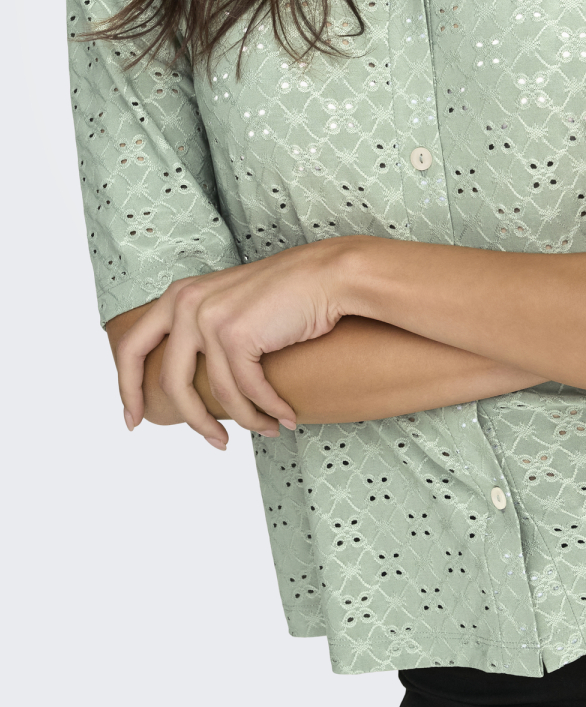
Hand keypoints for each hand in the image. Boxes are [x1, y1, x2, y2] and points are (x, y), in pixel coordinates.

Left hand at [115, 237, 354, 447]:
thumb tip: (185, 383)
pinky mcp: (236, 336)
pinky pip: (248, 391)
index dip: (125, 388)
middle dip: (192, 420)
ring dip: (245, 420)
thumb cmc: (285, 293)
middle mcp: (186, 303)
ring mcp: (209, 318)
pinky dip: (268, 410)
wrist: (327, 275)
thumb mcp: (228, 304)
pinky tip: (284, 418)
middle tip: (215, 444)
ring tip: (266, 429)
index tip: (133, 419)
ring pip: (217, 394)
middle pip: (170, 382)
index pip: (131, 347)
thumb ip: (201, 330)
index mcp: (178, 295)